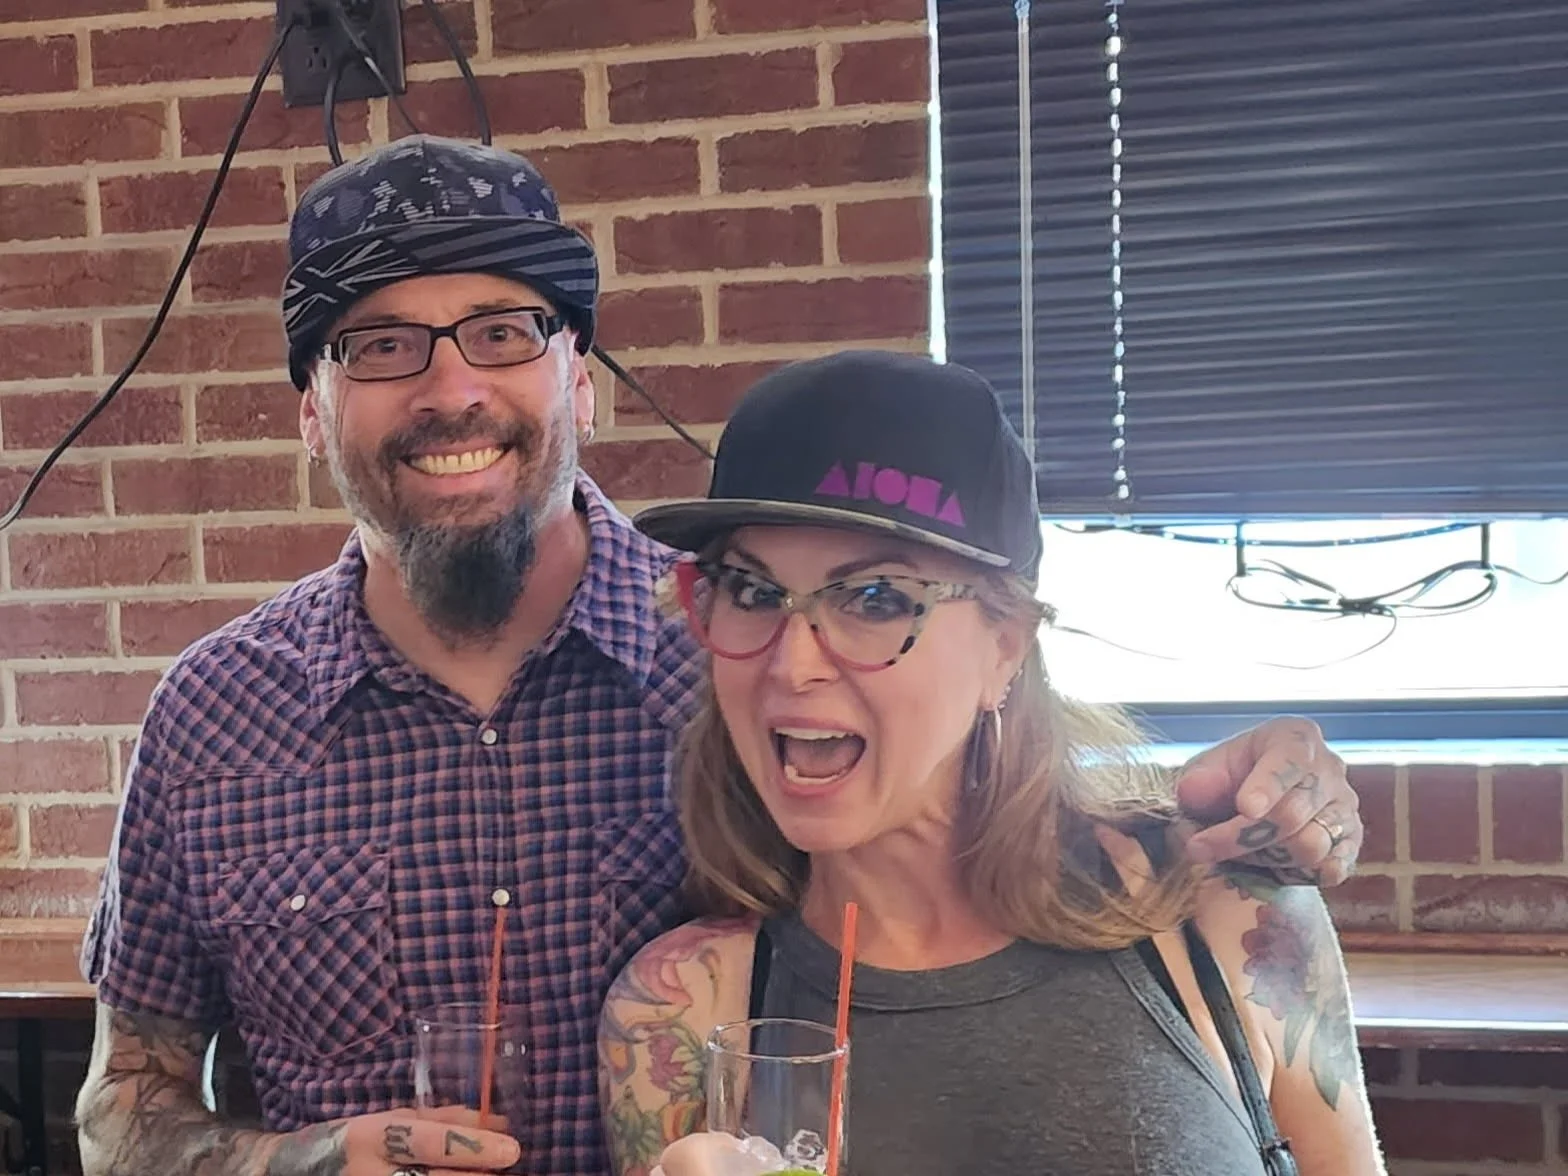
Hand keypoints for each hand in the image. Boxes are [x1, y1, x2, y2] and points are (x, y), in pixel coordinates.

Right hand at [266, 1106, 518, 1175]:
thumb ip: (439, 1120)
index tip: (512, 1149)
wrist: (297, 1172)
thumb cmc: (354, 1141)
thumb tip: (494, 1119)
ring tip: (486, 1172)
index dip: (470, 1145)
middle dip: (475, 1174)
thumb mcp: (390, 1120)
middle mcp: (368, 1171)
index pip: (424, 1141)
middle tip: (505, 1165)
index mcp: (371, 1136)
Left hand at [1173, 716, 1361, 884]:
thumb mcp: (1207, 768)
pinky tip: (1269, 868)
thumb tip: (1193, 791)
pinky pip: (1331, 869)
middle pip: (1293, 812)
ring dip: (1263, 859)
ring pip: (1311, 846)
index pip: (1289, 760)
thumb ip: (1198, 778)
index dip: (1268, 785)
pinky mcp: (1350, 841)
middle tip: (1199, 847)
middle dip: (1241, 837)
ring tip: (1233, 854)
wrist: (1251, 800)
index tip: (1244, 807)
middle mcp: (1329, 769)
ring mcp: (1344, 806)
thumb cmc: (1231, 777)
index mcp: (1295, 736)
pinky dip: (1295, 876)